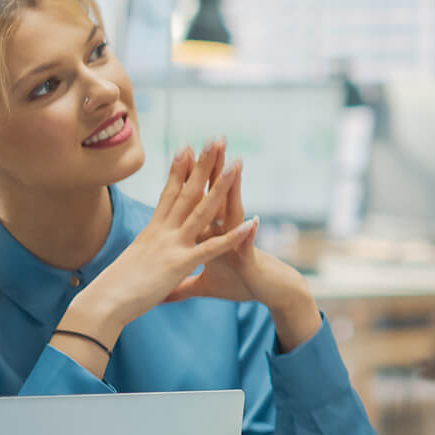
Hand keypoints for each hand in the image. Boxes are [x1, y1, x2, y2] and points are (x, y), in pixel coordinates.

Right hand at [67, 142, 257, 340]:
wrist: (102, 304)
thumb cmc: (112, 290)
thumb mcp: (132, 264)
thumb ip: (143, 256)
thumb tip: (141, 255)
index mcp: (152, 231)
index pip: (168, 194)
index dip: (179, 170)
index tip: (187, 148)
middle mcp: (162, 232)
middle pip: (187, 192)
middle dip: (203, 165)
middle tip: (216, 140)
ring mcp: (171, 245)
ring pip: (202, 210)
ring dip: (222, 187)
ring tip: (237, 164)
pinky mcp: (179, 264)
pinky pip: (211, 247)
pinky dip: (232, 236)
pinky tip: (251, 224)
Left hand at [167, 157, 320, 351]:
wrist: (270, 293)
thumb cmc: (240, 285)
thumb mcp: (205, 286)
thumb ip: (183, 285)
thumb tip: (164, 291)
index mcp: (211, 234)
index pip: (199, 200)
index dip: (190, 178)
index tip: (184, 153)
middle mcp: (226, 232)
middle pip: (216, 196)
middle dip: (213, 170)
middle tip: (212, 142)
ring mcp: (239, 242)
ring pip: (234, 212)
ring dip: (234, 191)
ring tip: (235, 166)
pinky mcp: (248, 259)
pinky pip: (247, 245)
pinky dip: (249, 235)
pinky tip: (253, 221)